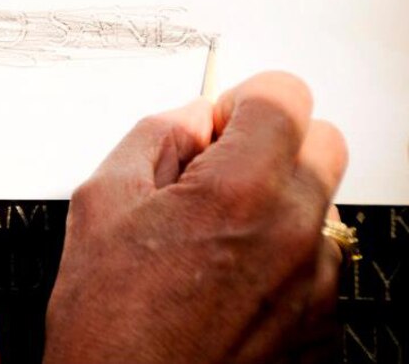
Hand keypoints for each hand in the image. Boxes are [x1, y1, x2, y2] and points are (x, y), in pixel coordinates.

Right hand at [44, 72, 347, 363]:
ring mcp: (316, 287)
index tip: (222, 122)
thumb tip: (192, 115)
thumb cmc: (107, 323)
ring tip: (212, 245)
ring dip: (278, 208)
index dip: (246, 100)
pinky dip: (282, 263)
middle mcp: (294, 235)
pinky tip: (227, 287)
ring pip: (319, 208)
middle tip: (220, 174)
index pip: (286, 96)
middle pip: (324, 143)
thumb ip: (155, 136)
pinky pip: (317, 267)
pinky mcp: (322, 328)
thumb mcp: (102, 202)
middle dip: (274, 144)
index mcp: (239, 192)